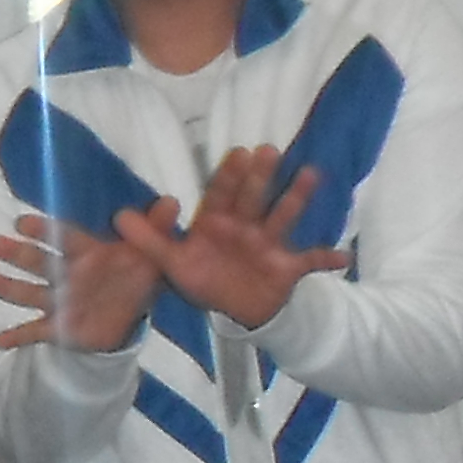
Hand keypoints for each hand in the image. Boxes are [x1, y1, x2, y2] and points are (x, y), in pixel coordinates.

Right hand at [0, 210, 155, 353]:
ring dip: (5, 287)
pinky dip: (16, 337)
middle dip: (15, 254)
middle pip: (38, 262)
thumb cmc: (133, 275)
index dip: (44, 231)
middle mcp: (67, 274)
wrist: (130, 311)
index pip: (63, 238)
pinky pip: (35, 331)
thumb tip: (172, 201)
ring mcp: (59, 301)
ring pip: (28, 292)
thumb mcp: (149, 254)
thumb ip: (155, 229)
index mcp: (86, 254)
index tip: (22, 223)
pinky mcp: (59, 326)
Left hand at [110, 147, 351, 329]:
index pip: (221, 195)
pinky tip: (344, 256)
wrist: (235, 311)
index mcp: (217, 222)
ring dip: (297, 198)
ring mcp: (269, 244)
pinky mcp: (288, 266)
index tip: (238, 153)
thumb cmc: (205, 279)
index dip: (228, 176)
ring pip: (284, 217)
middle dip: (261, 177)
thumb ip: (149, 241)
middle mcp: (245, 226)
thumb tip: (118, 216)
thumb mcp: (173, 264)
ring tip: (312, 174)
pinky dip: (327, 259)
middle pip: (253, 198)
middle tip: (269, 150)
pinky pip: (310, 261)